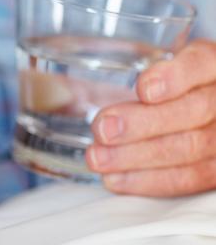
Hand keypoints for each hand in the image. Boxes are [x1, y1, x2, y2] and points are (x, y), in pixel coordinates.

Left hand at [87, 40, 215, 196]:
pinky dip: (151, 181)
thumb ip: (107, 71)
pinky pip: (191, 179)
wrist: (187, 111)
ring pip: (194, 148)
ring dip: (139, 157)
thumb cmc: (158, 85)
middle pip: (197, 110)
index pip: (203, 63)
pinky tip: (116, 180)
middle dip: (145, 123)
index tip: (144, 88)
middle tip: (102, 128)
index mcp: (211, 63)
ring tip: (97, 158)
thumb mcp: (144, 65)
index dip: (176, 76)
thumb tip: (46, 89)